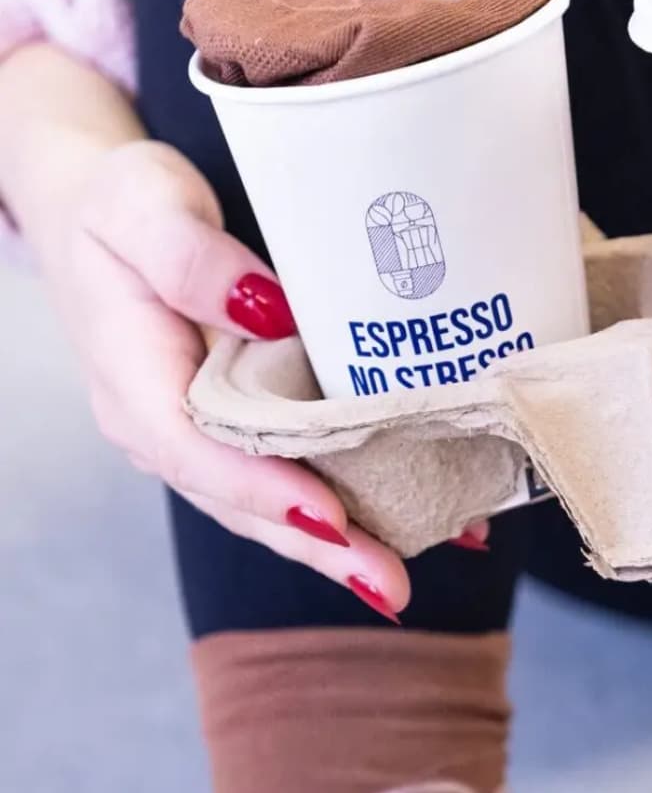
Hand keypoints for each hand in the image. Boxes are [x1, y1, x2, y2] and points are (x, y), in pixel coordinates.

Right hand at [36, 141, 432, 617]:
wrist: (98, 212)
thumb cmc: (121, 205)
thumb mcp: (144, 208)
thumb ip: (193, 259)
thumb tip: (268, 310)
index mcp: (133, 380)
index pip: (196, 450)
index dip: (264, 489)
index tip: (330, 517)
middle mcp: (162, 426)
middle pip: (241, 501)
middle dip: (318, 547)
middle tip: (390, 587)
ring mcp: (197, 434)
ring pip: (268, 502)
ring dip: (337, 543)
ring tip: (406, 571)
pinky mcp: (232, 426)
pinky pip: (287, 471)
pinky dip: (345, 500)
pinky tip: (412, 514)